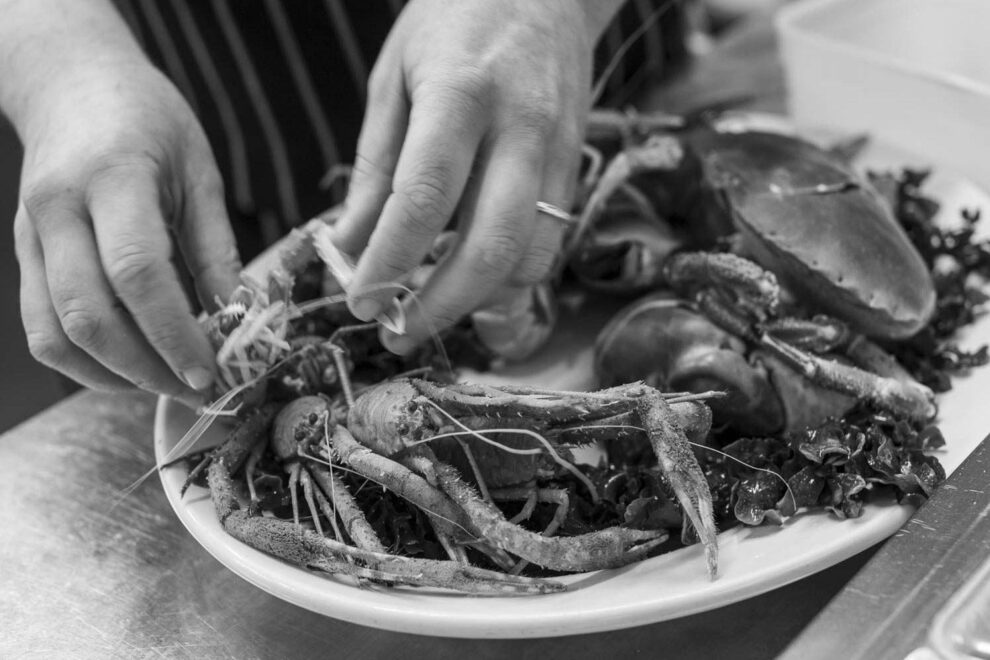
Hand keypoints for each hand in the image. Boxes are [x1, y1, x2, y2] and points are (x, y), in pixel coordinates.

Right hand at [13, 59, 240, 404]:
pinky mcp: (23, 255)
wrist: (71, 83)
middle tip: (195, 388)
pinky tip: (127, 366)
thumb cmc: (148, 120)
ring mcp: (30, 235)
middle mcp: (58, 210)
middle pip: (87, 315)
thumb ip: (216, 248)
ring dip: (112, 376)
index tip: (210, 369)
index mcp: (112, 178)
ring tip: (164, 383)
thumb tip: (239, 319)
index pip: (137, 272)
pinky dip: (83, 362)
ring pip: (53, 334)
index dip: (173, 332)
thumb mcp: (200, 172)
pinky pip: (40, 328)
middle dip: (145, 368)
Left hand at [332, 0, 621, 353]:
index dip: (389, 263)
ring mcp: (560, 151)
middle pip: (491, 246)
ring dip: (479, 299)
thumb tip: (349, 246)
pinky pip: (549, 242)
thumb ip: (375, 168)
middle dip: (441, 305)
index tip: (359, 302)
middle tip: (398, 332)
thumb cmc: (454, 21)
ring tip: (431, 306)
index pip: (423, 200)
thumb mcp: (394, 79)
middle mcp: (521, 129)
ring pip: (531, 257)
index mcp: (461, 96)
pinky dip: (508, 273)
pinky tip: (471, 272)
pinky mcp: (578, 167)